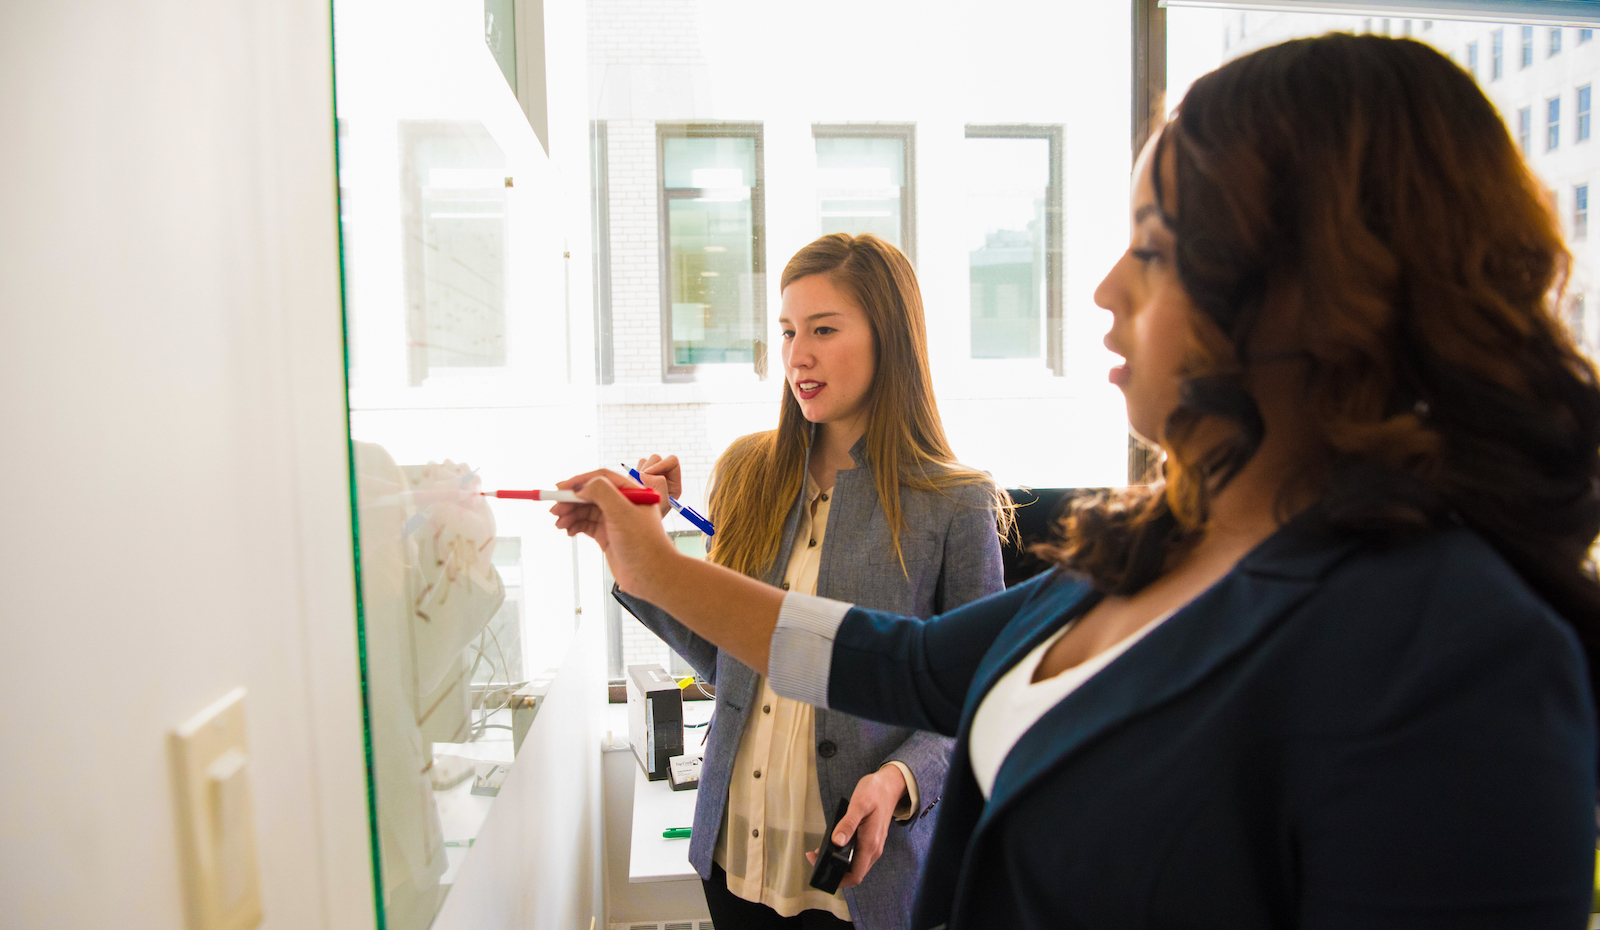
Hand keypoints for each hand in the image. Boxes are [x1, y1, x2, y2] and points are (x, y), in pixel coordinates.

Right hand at [550, 469, 679, 598]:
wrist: (651, 576)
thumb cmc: (643, 543)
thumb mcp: (622, 512)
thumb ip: (602, 492)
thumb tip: (582, 486)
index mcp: (632, 492)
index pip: (602, 478)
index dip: (580, 481)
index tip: (560, 488)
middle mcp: (623, 504)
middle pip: (591, 495)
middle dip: (571, 501)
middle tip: (554, 510)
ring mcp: (615, 521)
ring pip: (586, 511)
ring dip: (571, 515)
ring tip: (559, 524)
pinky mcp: (608, 537)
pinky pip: (587, 526)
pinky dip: (575, 526)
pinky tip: (568, 531)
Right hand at [629, 454, 682, 518]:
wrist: (634, 525)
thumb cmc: (651, 518)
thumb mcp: (660, 503)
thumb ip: (658, 485)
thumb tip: (645, 473)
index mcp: (674, 483)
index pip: (672, 461)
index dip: (660, 464)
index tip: (647, 474)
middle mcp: (663, 478)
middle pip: (656, 458)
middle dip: (646, 468)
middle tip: (638, 482)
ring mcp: (650, 477)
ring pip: (643, 462)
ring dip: (637, 472)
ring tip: (634, 488)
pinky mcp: (637, 478)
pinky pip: (632, 468)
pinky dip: (629, 476)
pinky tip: (629, 488)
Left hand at [806, 765, 907, 890]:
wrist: (890, 786)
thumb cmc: (875, 792)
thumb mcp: (859, 804)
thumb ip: (848, 824)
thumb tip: (836, 842)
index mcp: (870, 844)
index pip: (855, 875)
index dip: (838, 878)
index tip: (820, 867)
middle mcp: (873, 850)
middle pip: (854, 873)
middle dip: (834, 871)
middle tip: (814, 856)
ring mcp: (873, 846)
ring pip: (855, 865)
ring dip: (838, 864)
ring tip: (820, 851)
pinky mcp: (871, 841)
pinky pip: (857, 855)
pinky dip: (843, 855)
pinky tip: (833, 844)